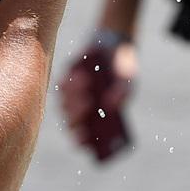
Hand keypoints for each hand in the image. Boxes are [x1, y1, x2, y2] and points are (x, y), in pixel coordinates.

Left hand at [60, 34, 137, 157]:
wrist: (114, 50)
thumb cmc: (121, 73)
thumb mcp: (127, 83)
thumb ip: (122, 94)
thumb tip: (111, 107)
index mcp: (94, 120)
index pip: (81, 137)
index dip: (80, 140)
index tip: (83, 139)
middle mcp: (79, 110)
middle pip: (71, 120)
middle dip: (78, 114)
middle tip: (89, 105)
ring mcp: (70, 96)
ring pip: (65, 103)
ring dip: (75, 96)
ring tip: (87, 86)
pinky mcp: (66, 79)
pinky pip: (63, 84)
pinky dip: (70, 81)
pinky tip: (79, 76)